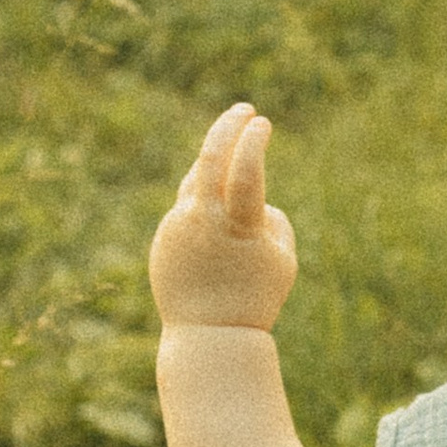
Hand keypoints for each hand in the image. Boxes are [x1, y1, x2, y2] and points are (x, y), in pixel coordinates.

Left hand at [150, 102, 298, 330]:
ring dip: (217, 169)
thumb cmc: (256, 298)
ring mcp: (178, 226)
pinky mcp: (164, 237)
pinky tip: (216, 233)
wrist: (209, 336)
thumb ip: (272, 219)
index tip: (263, 123)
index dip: (254, 139)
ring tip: (238, 194)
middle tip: (244, 110)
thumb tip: (255, 199)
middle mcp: (202, 220)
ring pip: (197, 179)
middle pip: (210, 155)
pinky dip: (204, 204)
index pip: (245, 167)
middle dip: (228, 125)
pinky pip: (187, 207)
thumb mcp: (282, 258)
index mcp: (238, 226)